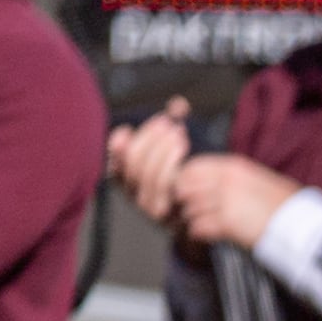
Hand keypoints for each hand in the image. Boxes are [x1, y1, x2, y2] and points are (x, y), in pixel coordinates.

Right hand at [106, 103, 192, 226]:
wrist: (207, 212)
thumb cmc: (188, 174)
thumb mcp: (177, 148)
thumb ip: (174, 127)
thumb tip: (179, 104)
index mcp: (126, 176)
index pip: (114, 161)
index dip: (116, 145)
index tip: (127, 129)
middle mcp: (133, 193)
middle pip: (132, 164)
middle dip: (149, 139)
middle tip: (167, 123)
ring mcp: (149, 206)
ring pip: (148, 176)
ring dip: (163, 150)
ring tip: (180, 134)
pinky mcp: (166, 216)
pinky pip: (164, 190)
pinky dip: (172, 167)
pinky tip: (185, 153)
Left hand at [168, 153, 302, 249]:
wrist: (302, 225)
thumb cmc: (284, 204)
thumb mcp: (258, 179)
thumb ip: (231, 178)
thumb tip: (206, 183)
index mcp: (234, 166)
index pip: (192, 167)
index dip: (186, 181)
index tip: (191, 192)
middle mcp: (226, 181)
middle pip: (184, 187)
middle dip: (185, 200)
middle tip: (194, 210)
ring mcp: (225, 201)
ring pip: (189, 209)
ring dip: (193, 219)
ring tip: (207, 224)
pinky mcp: (227, 223)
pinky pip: (197, 228)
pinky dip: (200, 234)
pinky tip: (211, 235)